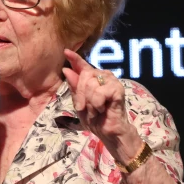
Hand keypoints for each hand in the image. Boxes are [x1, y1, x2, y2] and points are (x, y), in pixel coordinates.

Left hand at [62, 49, 142, 163]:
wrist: (109, 133)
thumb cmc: (96, 119)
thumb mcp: (80, 103)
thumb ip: (74, 87)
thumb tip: (67, 70)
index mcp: (94, 79)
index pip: (83, 67)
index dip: (75, 59)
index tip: (66, 51)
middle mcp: (104, 77)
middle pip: (84, 76)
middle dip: (81, 95)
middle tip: (84, 108)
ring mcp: (112, 81)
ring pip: (90, 84)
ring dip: (89, 102)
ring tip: (96, 110)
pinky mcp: (117, 89)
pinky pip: (99, 92)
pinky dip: (96, 104)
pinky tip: (103, 109)